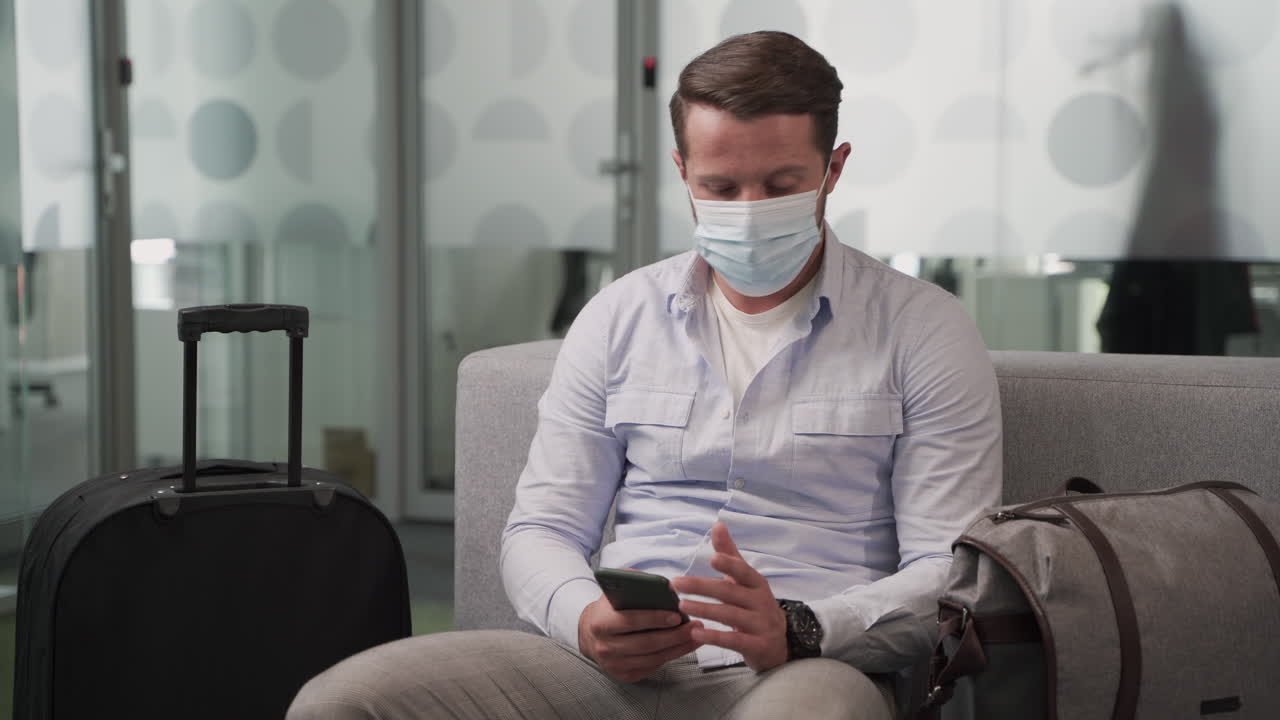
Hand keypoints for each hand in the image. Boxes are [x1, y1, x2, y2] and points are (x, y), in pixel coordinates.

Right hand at [577, 596, 703, 682]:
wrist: (591, 634)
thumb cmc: (609, 609)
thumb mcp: (615, 591)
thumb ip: (634, 583)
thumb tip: (662, 585)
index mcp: (601, 623)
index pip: (631, 621)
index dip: (655, 619)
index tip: (677, 615)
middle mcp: (605, 647)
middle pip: (646, 643)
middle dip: (674, 635)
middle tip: (695, 626)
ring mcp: (614, 664)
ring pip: (653, 658)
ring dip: (678, 648)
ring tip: (696, 636)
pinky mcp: (625, 675)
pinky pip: (653, 667)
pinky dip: (671, 656)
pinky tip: (684, 646)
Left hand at [671, 522, 788, 671]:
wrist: (779, 643)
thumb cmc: (754, 606)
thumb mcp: (745, 580)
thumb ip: (730, 554)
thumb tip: (717, 524)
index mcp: (757, 584)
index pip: (744, 571)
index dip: (730, 564)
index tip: (712, 558)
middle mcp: (761, 602)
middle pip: (729, 592)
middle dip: (701, 586)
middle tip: (676, 583)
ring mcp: (761, 624)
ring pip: (730, 615)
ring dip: (704, 609)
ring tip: (682, 605)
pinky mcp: (758, 645)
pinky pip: (734, 640)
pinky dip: (714, 636)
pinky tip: (696, 632)